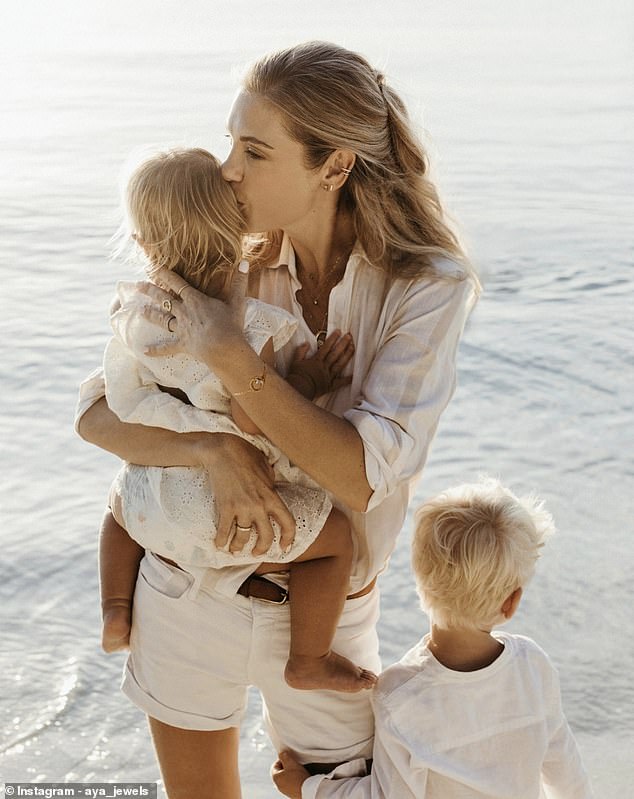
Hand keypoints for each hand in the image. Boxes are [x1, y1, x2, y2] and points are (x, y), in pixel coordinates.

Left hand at [136, 263, 248, 363]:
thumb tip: (245, 262)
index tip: (153, 267)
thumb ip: (239, 281)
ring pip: (162, 319)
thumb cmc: (230, 324)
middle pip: (163, 299)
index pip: (176, 283)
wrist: (224, 348)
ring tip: (140, 310)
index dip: (164, 274)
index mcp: (194, 300)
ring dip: (150, 314)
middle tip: (138, 285)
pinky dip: (157, 350)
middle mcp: (184, 312)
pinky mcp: (182, 344)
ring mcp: (181, 329)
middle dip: (150, 291)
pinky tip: (145, 352)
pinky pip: (167, 348)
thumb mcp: (236, 301)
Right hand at [198, 433, 295, 555]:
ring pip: (243, 537)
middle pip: (266, 537)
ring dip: (238, 547)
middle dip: (262, 549)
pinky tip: (219, 544)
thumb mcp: (266, 467)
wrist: (223, 451)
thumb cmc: (245, 454)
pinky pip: (224, 531)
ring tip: (234, 550)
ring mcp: (242, 508)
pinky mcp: (225, 507)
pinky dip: (221, 541)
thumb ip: (271, 482)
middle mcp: (260, 506)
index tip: (284, 547)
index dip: (288, 538)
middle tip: (256, 552)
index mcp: (273, 496)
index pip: (288, 523)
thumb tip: (273, 488)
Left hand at [271, 751, 309, 798]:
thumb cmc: (298, 777)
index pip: (275, 765)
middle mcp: (278, 785)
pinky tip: (300, 777)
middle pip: (280, 772)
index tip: (288, 757)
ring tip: (298, 769)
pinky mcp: (292, 793)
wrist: (308, 790)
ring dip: (291, 772)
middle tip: (293, 762)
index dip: (281, 759)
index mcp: (275, 778)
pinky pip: (291, 783)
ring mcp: (285, 790)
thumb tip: (281, 753)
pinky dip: (295, 779)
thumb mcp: (290, 762)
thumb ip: (284, 756)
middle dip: (287, 766)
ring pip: (286, 777)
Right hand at [288, 331, 353, 398]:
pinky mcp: (330, 386)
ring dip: (347, 355)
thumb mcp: (295, 361)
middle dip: (343, 344)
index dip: (333, 338)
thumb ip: (301, 351)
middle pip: (335, 354)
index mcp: (316, 360)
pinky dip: (347, 380)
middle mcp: (324, 367)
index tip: (339, 331)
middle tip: (349, 336)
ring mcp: (328, 376)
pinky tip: (353, 376)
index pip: (326, 347)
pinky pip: (340, 383)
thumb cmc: (296, 376)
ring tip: (353, 347)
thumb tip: (306, 343)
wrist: (299, 389)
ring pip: (340, 364)